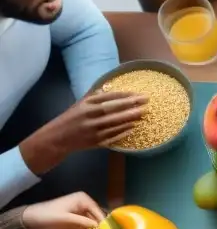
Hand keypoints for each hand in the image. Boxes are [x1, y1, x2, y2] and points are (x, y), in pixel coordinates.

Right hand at [19, 91, 146, 175]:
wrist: (57, 138)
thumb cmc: (71, 118)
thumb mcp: (80, 104)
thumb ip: (95, 96)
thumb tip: (111, 86)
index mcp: (86, 105)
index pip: (108, 98)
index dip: (124, 96)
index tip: (137, 94)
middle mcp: (89, 117)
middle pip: (113, 110)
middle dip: (131, 106)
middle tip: (146, 101)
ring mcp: (93, 131)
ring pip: (114, 124)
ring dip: (130, 119)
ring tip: (143, 114)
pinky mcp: (95, 142)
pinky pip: (112, 137)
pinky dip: (124, 132)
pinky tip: (134, 127)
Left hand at [22, 192, 105, 228]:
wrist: (31, 220)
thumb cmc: (48, 216)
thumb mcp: (67, 219)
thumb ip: (84, 222)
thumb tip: (101, 228)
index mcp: (84, 199)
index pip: (100, 212)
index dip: (103, 224)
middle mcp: (85, 204)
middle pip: (97, 218)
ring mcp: (81, 212)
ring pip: (92, 224)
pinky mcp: (76, 219)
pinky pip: (85, 227)